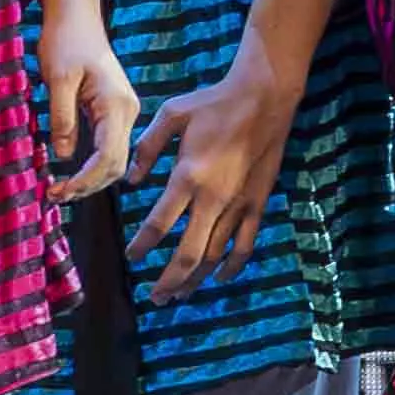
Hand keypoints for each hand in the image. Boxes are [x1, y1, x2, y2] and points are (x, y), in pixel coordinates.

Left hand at [38, 0, 136, 201]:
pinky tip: (72, 172)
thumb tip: (64, 156)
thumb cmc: (66, 39)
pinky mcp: (114, 110)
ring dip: (90, 178)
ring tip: (60, 190)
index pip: (107, 156)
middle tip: (55, 196)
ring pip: (114, 158)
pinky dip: (92, 164)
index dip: (85, 180)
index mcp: (116, 104)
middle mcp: (127, 111)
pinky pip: (109, 146)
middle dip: (88, 185)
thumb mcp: (57, 79)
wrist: (75, 13)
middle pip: (115, 164)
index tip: (60, 191)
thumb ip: (62, 118)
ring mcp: (123, 111)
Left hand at [120, 56, 299, 296]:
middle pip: (188, 253)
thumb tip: (131, 180)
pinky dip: (232, 266)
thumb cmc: (213, 103)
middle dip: (168, 280)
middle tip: (154, 297)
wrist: (264, 98)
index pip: (158, 224)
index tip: (131, 257)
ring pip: (215, 255)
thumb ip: (146, 148)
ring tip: (178, 295)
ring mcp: (238, 204)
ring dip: (196, 279)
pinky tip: (218, 278)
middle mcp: (213, 198)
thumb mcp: (171, 115)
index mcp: (187, 176)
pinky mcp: (257, 203)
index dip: (142, 246)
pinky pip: (245, 244)